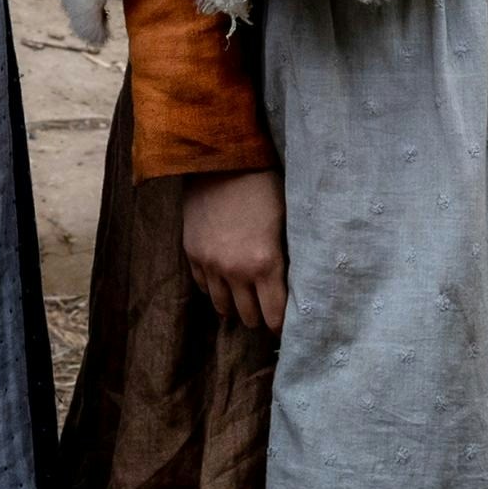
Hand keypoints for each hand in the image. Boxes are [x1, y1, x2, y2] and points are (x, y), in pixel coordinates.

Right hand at [180, 167, 287, 331]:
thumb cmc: (262, 186)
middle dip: (259, 317)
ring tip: (244, 305)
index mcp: (265, 264)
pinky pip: (203, 286)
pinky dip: (214, 290)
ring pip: (222, 305)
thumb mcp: (286, 221)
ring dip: (235, 307)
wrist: (220, 161)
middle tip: (266, 313)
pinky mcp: (192, 253)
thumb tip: (295, 280)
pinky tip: (223, 286)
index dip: (281, 325)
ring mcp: (210, 264)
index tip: (286, 326)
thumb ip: (286, 255)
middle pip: (248, 315)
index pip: (274, 314)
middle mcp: (235, 271)